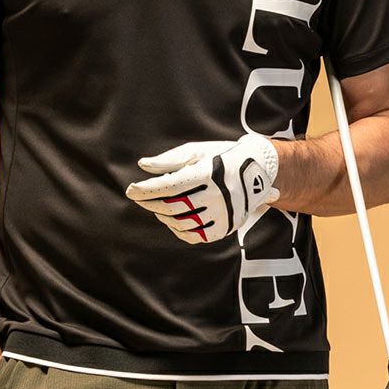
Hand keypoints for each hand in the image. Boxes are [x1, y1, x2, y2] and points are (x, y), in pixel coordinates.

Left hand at [124, 132, 281, 244]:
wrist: (258, 171)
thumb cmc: (221, 157)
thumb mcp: (197, 151)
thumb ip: (169, 160)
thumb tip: (143, 165)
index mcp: (209, 173)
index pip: (170, 186)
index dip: (147, 190)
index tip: (131, 190)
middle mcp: (218, 195)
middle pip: (173, 206)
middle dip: (150, 203)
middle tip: (139, 197)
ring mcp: (224, 214)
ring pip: (182, 222)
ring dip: (163, 216)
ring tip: (156, 207)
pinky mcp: (226, 227)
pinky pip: (196, 236)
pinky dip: (179, 231)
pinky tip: (171, 221)